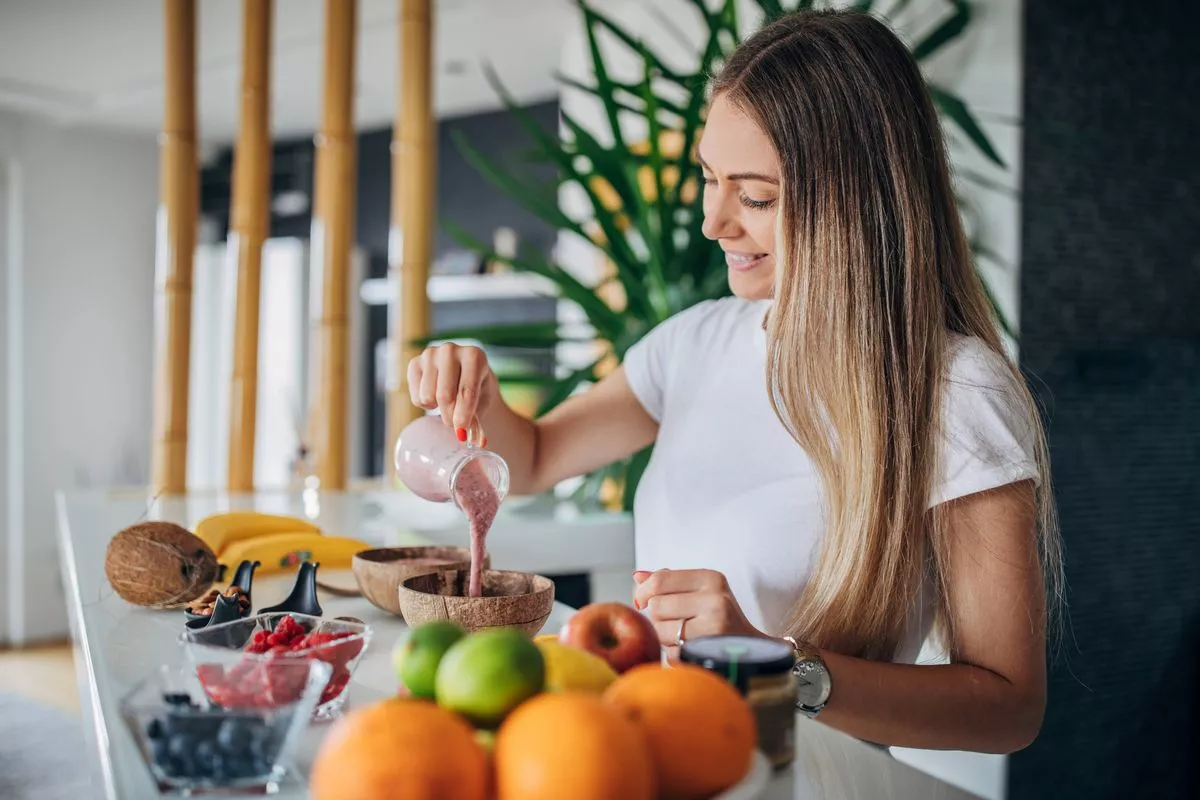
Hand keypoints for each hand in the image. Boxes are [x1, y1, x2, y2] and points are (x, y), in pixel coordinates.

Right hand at [407, 343, 500, 440]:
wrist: (463, 375)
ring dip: (437, 408)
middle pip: (445, 396)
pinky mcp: (414, 362)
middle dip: (449, 416)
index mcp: (474, 356)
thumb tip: (479, 444)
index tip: (461, 434)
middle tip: (454, 422)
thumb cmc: (476, 390)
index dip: (463, 416)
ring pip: (428, 397)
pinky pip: (416, 397)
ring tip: (445, 402)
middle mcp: (451, 350)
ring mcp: (430, 354)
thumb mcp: (481, 403)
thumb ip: (478, 422)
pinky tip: (433, 395)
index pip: (466, 391)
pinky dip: (425, 404)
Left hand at [633, 569, 763, 659]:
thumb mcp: (701, 591)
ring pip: (661, 632)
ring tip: (686, 636)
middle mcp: (715, 600)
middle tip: (675, 623)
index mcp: (711, 579)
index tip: (642, 601)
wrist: (753, 651)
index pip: (659, 581)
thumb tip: (637, 577)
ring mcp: (714, 628)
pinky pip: (672, 654)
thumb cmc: (720, 618)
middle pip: (657, 607)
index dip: (643, 592)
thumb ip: (669, 581)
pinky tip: (692, 651)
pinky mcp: (709, 652)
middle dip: (658, 618)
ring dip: (666, 638)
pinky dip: (675, 655)